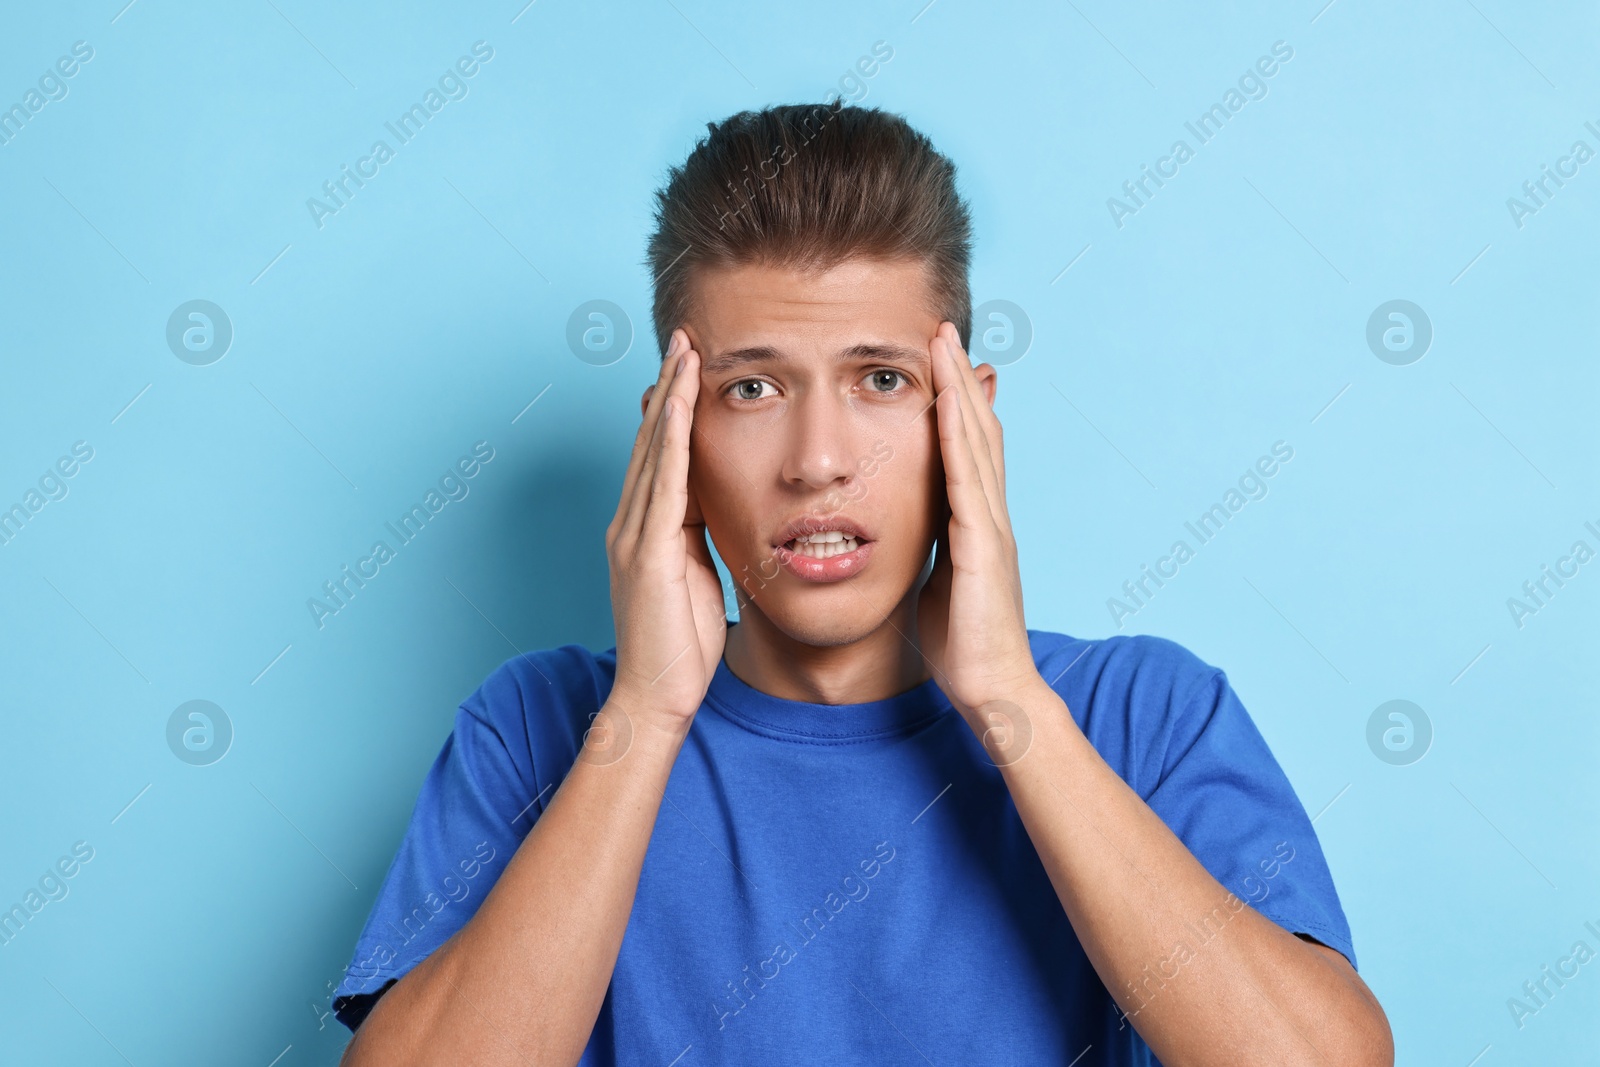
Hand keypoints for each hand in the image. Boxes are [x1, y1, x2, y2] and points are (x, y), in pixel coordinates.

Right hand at [604, 330, 726, 734]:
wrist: (654, 696)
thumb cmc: (679, 645)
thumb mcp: (694, 574)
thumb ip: (695, 536)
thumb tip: (712, 504)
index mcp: (643, 529)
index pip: (658, 456)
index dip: (671, 409)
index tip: (687, 366)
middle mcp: (630, 523)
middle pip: (651, 441)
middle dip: (668, 387)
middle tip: (682, 338)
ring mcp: (633, 535)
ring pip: (654, 451)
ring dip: (670, 398)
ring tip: (684, 352)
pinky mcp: (646, 552)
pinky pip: (663, 483)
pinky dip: (672, 439)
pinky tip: (681, 404)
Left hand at [915, 322, 1041, 723]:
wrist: (992, 689)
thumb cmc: (963, 646)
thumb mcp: (940, 583)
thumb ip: (934, 551)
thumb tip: (919, 534)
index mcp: (977, 523)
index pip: (967, 449)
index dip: (956, 403)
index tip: (939, 363)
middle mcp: (990, 514)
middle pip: (976, 430)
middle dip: (959, 378)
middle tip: (943, 329)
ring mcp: (990, 525)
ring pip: (974, 441)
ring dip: (957, 388)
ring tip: (942, 341)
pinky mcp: (981, 544)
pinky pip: (966, 477)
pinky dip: (956, 434)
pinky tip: (944, 400)